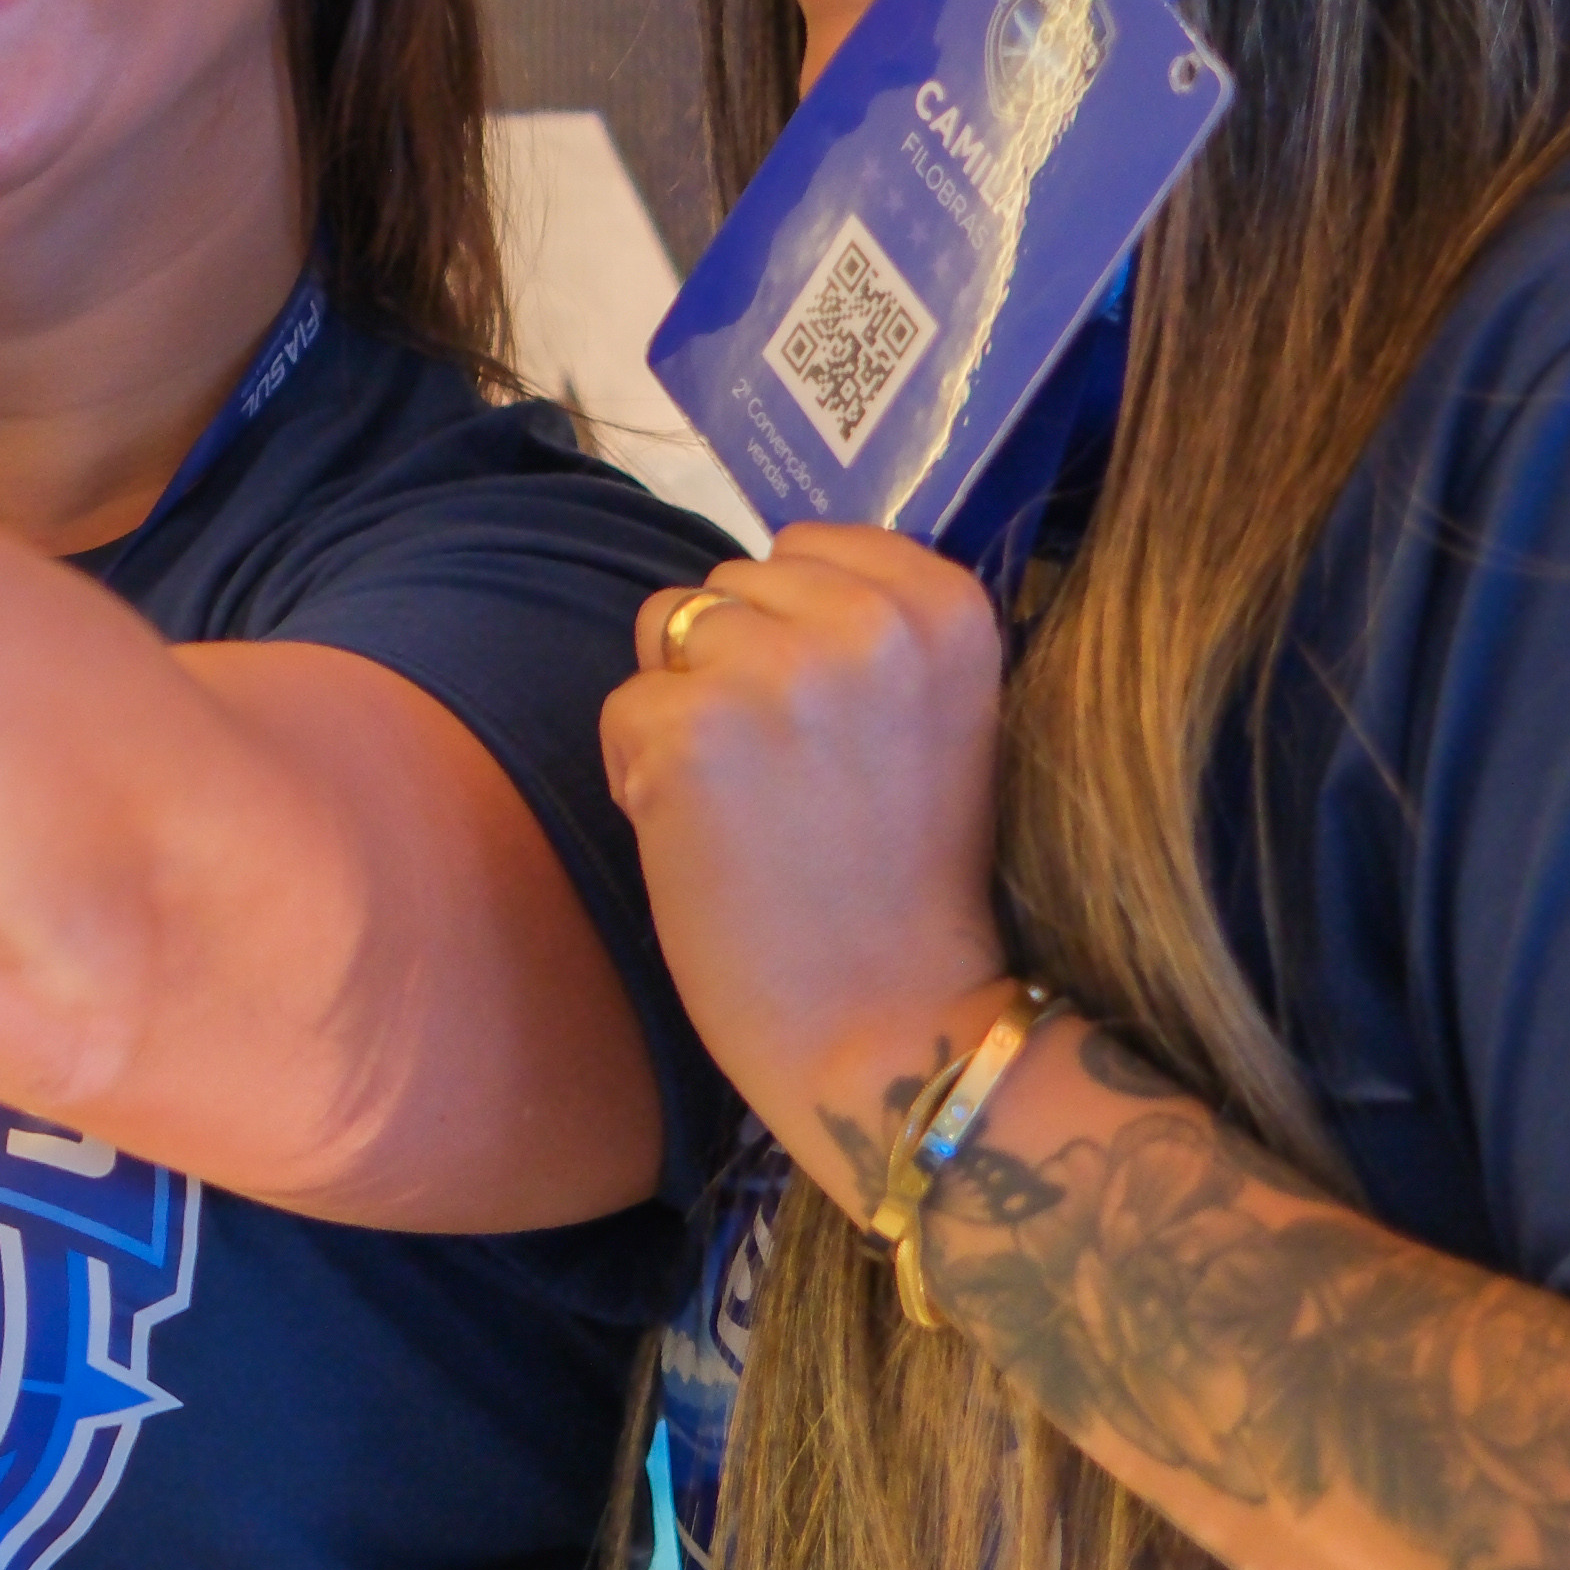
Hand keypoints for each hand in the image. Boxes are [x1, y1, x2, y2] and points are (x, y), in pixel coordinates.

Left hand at [596, 521, 1016, 1203]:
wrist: (892, 1024)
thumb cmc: (907, 883)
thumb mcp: (937, 717)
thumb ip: (869, 632)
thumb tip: (755, 581)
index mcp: (946, 606)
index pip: (806, 545)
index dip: (790, 629)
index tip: (831, 722)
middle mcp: (868, 619)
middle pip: (727, 586)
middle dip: (731, 668)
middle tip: (787, 782)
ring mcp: (776, 668)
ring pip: (664, 635)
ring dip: (680, 713)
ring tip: (747, 809)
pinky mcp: (691, 727)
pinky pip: (623, 710)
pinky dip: (640, 775)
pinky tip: (705, 842)